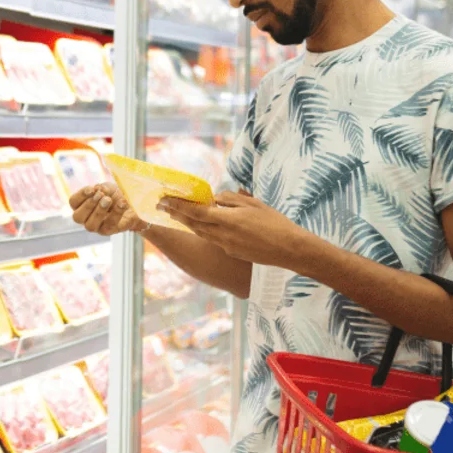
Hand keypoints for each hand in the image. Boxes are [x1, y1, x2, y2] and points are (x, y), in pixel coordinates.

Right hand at [70, 183, 143, 235]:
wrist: (132, 205)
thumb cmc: (115, 196)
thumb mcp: (108, 188)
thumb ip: (103, 188)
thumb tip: (99, 188)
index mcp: (81, 206)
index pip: (73, 202)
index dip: (81, 195)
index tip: (92, 189)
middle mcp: (86, 218)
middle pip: (77, 217)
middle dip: (89, 205)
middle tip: (101, 195)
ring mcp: (96, 227)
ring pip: (90, 226)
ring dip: (99, 212)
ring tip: (108, 200)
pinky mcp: (109, 231)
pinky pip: (109, 225)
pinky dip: (116, 213)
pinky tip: (122, 203)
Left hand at [157, 191, 317, 271]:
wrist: (290, 249)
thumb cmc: (275, 223)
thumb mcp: (253, 204)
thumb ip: (231, 200)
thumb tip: (216, 199)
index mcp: (228, 220)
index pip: (196, 212)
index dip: (178, 206)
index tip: (164, 200)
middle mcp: (223, 235)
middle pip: (193, 224)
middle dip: (176, 214)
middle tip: (163, 206)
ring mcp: (226, 246)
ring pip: (201, 233)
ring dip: (188, 224)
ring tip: (176, 215)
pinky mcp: (232, 252)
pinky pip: (214, 240)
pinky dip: (205, 231)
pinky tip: (204, 226)